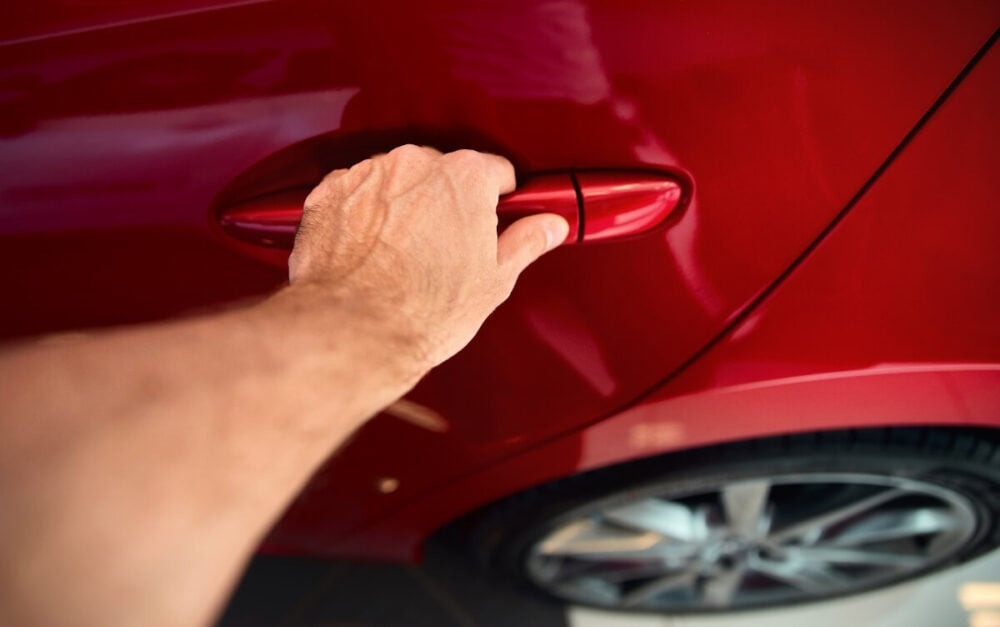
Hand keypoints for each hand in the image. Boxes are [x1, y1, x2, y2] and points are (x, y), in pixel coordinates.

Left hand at [287, 145, 568, 370]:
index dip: (496, 200)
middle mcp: (415, 164)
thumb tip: (548, 227)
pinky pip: (355, 195)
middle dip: (446, 203)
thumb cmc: (424, 310)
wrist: (356, 329)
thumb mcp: (495, 279)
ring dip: (403, 206)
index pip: (495, 171)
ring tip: (403, 256)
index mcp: (465, 177)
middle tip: (446, 250)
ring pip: (397, 182)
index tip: (491, 220)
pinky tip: (371, 252)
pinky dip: (362, 215)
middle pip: (442, 173)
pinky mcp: (329, 193)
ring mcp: (368, 175)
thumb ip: (526, 241)